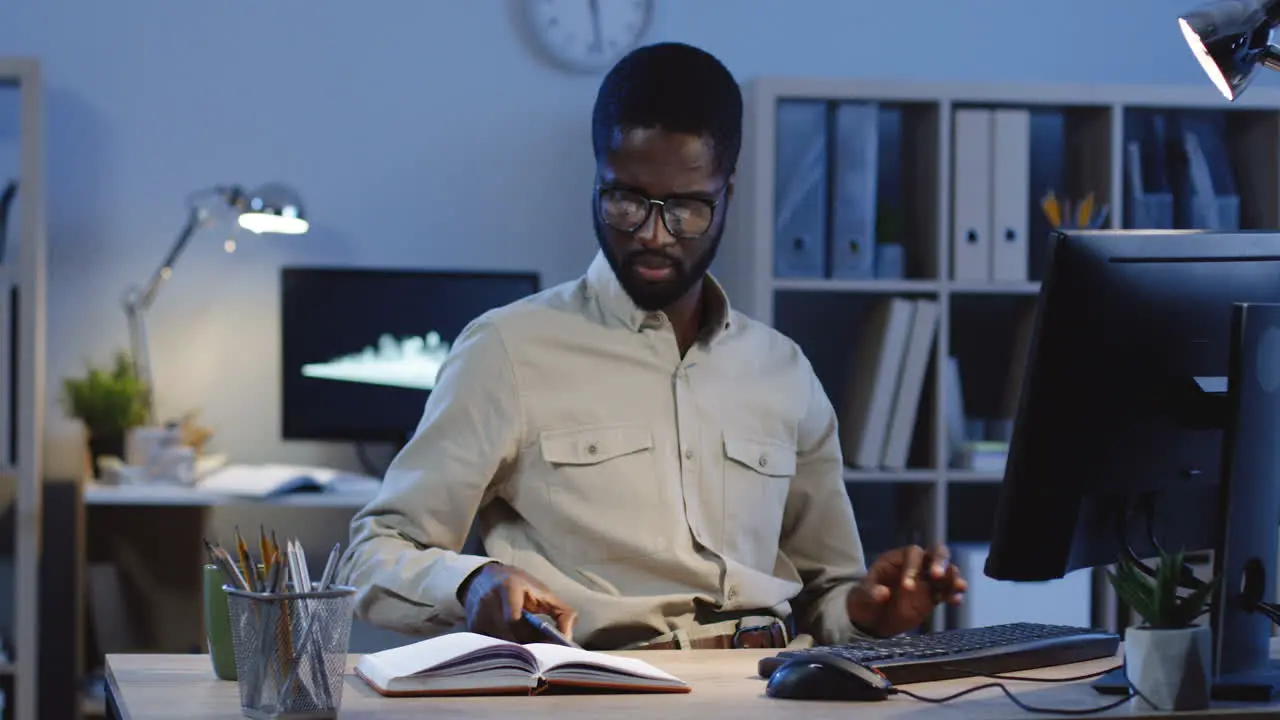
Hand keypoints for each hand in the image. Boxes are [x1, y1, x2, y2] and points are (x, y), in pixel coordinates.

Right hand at [458, 563, 577, 642]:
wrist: (486, 576)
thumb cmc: (522, 586)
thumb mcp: (545, 593)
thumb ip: (562, 613)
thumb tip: (568, 639)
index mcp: (509, 588)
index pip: (514, 620)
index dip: (530, 638)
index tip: (545, 648)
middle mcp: (488, 601)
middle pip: (507, 636)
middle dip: (525, 648)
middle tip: (541, 656)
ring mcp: (476, 615)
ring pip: (499, 644)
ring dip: (515, 652)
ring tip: (528, 653)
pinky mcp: (471, 627)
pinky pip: (490, 646)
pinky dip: (504, 651)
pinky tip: (513, 651)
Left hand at [846, 544, 966, 636]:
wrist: (869, 621)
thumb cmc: (863, 601)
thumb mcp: (862, 597)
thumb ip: (871, 593)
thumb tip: (882, 593)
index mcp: (897, 560)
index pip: (912, 554)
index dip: (913, 567)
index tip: (907, 587)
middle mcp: (915, 567)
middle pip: (935, 554)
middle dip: (939, 562)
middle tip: (937, 576)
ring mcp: (925, 582)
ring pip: (945, 573)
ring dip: (953, 578)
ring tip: (959, 587)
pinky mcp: (931, 598)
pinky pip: (946, 593)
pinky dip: (952, 595)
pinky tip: (956, 601)